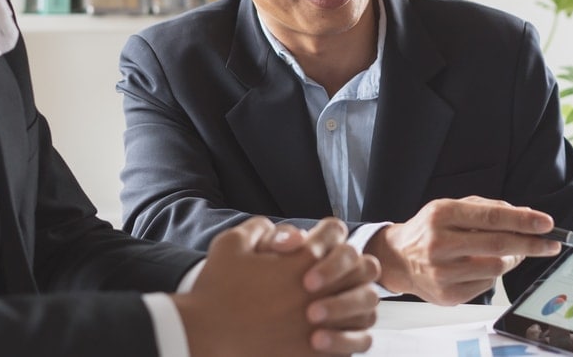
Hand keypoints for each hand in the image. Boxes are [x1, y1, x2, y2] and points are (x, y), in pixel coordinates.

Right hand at [175, 217, 377, 356]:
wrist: (205, 334)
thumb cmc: (215, 289)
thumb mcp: (231, 244)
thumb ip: (260, 228)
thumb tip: (282, 231)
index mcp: (301, 260)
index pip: (335, 232)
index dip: (329, 231)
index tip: (317, 241)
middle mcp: (319, 290)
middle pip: (362, 266)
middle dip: (352, 264)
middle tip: (339, 270)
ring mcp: (323, 322)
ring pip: (367, 305)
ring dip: (358, 298)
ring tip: (343, 301)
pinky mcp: (318, 351)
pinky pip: (356, 342)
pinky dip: (353, 335)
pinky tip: (337, 331)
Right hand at [365, 196, 559, 304]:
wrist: (398, 259)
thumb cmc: (430, 230)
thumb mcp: (451, 208)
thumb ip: (486, 209)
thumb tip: (525, 214)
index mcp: (442, 214)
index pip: (491, 217)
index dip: (522, 220)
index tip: (547, 223)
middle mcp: (439, 243)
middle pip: (498, 245)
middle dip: (530, 244)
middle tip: (551, 244)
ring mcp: (442, 272)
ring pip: (495, 268)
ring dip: (512, 259)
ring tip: (512, 253)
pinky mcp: (447, 295)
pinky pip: (485, 285)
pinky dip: (491, 275)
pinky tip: (481, 266)